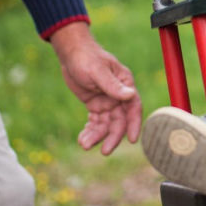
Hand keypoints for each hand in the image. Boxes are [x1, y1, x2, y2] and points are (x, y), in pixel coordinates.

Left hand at [50, 22, 142, 155]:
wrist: (71, 54)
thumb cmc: (86, 57)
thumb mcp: (97, 71)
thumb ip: (113, 85)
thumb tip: (131, 95)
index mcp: (124, 85)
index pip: (133, 107)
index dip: (134, 124)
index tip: (132, 140)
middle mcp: (118, 95)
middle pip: (119, 121)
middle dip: (112, 137)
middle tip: (105, 152)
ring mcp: (107, 102)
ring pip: (106, 124)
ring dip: (97, 136)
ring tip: (84, 144)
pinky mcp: (95, 105)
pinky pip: (95, 122)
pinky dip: (90, 131)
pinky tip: (82, 138)